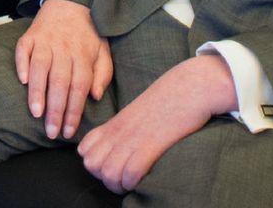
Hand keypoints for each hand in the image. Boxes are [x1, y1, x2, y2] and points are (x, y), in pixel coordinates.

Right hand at [14, 0, 112, 140]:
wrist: (70, 1)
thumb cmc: (87, 32)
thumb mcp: (103, 51)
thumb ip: (102, 74)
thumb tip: (95, 96)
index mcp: (83, 56)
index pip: (79, 88)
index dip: (73, 111)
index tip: (68, 131)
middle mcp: (64, 49)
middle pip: (60, 82)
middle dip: (56, 110)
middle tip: (51, 132)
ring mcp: (46, 41)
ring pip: (40, 68)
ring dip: (37, 91)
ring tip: (36, 113)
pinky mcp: (30, 35)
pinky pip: (23, 50)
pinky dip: (21, 64)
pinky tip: (21, 81)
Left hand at [77, 54, 235, 194]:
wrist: (189, 87)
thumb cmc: (167, 101)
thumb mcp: (136, 113)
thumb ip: (122, 129)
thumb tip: (118, 148)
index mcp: (114, 123)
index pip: (84, 150)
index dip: (95, 164)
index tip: (112, 165)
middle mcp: (119, 131)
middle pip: (92, 166)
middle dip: (104, 178)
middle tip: (123, 177)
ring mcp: (133, 137)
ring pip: (108, 174)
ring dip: (120, 184)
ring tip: (132, 181)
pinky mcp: (151, 144)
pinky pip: (130, 173)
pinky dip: (133, 182)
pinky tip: (143, 177)